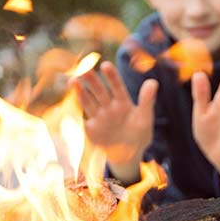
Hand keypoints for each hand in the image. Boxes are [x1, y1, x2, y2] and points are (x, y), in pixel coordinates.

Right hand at [76, 62, 156, 180]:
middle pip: (100, 92)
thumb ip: (147, 101)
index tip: (105, 65)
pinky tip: (66, 106)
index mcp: (123, 103)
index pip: (117, 87)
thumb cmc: (139, 134)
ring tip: (73, 81)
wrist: (128, 155)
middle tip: (84, 69)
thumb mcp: (145, 118)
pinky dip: (73, 114)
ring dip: (80, 93)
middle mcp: (109, 107)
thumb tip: (153, 82)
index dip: (111, 77)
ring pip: (88, 103)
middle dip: (92, 81)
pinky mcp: (91, 130)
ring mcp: (99, 118)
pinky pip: (81, 121)